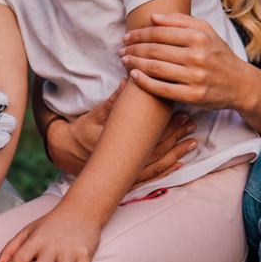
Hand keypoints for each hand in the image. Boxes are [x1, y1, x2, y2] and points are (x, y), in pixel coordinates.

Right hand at [46, 80, 195, 182]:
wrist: (67, 153)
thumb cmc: (82, 131)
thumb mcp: (95, 114)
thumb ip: (113, 102)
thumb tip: (127, 83)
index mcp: (121, 143)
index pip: (151, 133)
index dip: (170, 124)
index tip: (183, 113)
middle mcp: (127, 160)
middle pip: (159, 148)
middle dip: (178, 136)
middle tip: (192, 125)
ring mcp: (128, 172)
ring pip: (159, 163)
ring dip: (177, 152)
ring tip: (193, 143)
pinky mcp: (128, 178)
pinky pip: (152, 176)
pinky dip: (167, 170)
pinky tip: (179, 163)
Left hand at [121, 13, 258, 111]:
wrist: (240, 83)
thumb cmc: (219, 54)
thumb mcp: (206, 31)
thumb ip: (180, 21)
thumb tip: (154, 18)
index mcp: (199, 37)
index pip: (160, 33)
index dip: (139, 34)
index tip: (127, 36)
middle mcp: (197, 56)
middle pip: (154, 50)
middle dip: (133, 49)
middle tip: (121, 49)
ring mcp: (195, 77)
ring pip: (155, 68)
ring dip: (135, 63)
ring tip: (124, 61)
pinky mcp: (193, 96)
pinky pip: (162, 89)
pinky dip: (145, 82)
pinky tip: (134, 76)